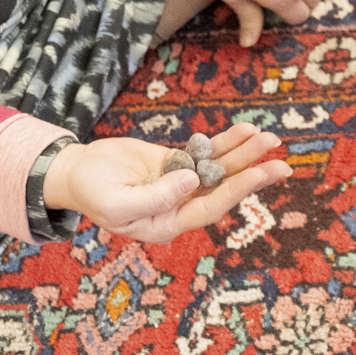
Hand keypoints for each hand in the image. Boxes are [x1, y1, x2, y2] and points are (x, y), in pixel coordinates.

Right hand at [42, 125, 289, 242]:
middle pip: (222, 187)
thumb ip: (156, 197)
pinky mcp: (175, 161)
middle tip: (280, 161)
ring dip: (243, 153)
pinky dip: (223, 141)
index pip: (210, 207)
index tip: (259, 174)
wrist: (75, 172)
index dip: (237, 190)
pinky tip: (244, 130)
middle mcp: (180, 205)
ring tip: (269, 138)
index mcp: (169, 224)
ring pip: (218, 167)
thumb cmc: (92, 194)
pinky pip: (204, 151)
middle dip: (251, 172)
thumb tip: (193, 180)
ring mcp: (180, 181)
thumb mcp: (117, 204)